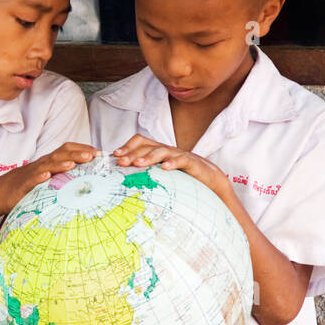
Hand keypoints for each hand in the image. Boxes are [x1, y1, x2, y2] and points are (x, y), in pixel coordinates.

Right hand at [0, 141, 97, 213]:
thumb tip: (85, 179)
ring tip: (73, 164)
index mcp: (50, 162)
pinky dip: (39, 177)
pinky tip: (46, 177)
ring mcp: (32, 174)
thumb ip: (63, 176)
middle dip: (77, 154)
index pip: (68, 150)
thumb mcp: (47, 179)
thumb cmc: (28, 186)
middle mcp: (43, 165)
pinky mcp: (23, 185)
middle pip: (61, 154)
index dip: (83, 149)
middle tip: (93, 156)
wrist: (1, 193)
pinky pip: (31, 180)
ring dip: (61, 163)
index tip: (99, 153)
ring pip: (48, 165)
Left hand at [113, 136, 231, 201]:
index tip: (115, 156)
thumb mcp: (161, 175)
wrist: (209, 178)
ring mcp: (179, 155)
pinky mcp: (192, 162)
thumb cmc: (182, 177)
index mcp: (157, 151)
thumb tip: (124, 183)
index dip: (127, 147)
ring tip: (137, 164)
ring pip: (162, 151)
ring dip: (148, 157)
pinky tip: (164, 168)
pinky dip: (173, 163)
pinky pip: (181, 160)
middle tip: (120, 162)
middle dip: (132, 154)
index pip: (140, 142)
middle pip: (147, 147)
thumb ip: (146, 175)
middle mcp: (166, 150)